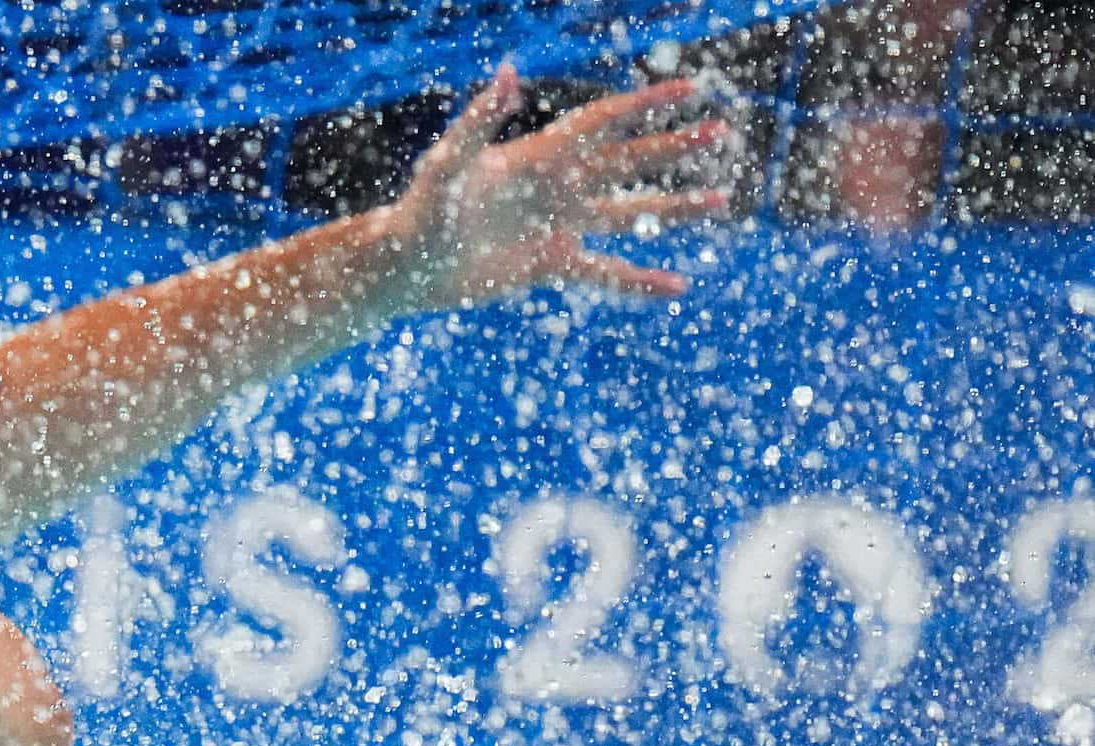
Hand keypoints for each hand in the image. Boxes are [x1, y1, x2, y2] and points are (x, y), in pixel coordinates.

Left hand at [387, 64, 735, 308]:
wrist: (406, 268)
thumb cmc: (419, 210)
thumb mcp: (448, 165)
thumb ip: (479, 121)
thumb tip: (508, 73)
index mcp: (538, 156)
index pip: (603, 122)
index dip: (646, 106)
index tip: (692, 91)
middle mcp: (556, 186)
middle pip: (628, 161)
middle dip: (674, 148)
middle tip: (723, 132)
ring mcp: (558, 225)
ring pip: (628, 212)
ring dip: (673, 207)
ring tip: (720, 200)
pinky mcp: (550, 265)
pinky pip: (605, 272)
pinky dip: (639, 280)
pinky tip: (676, 286)